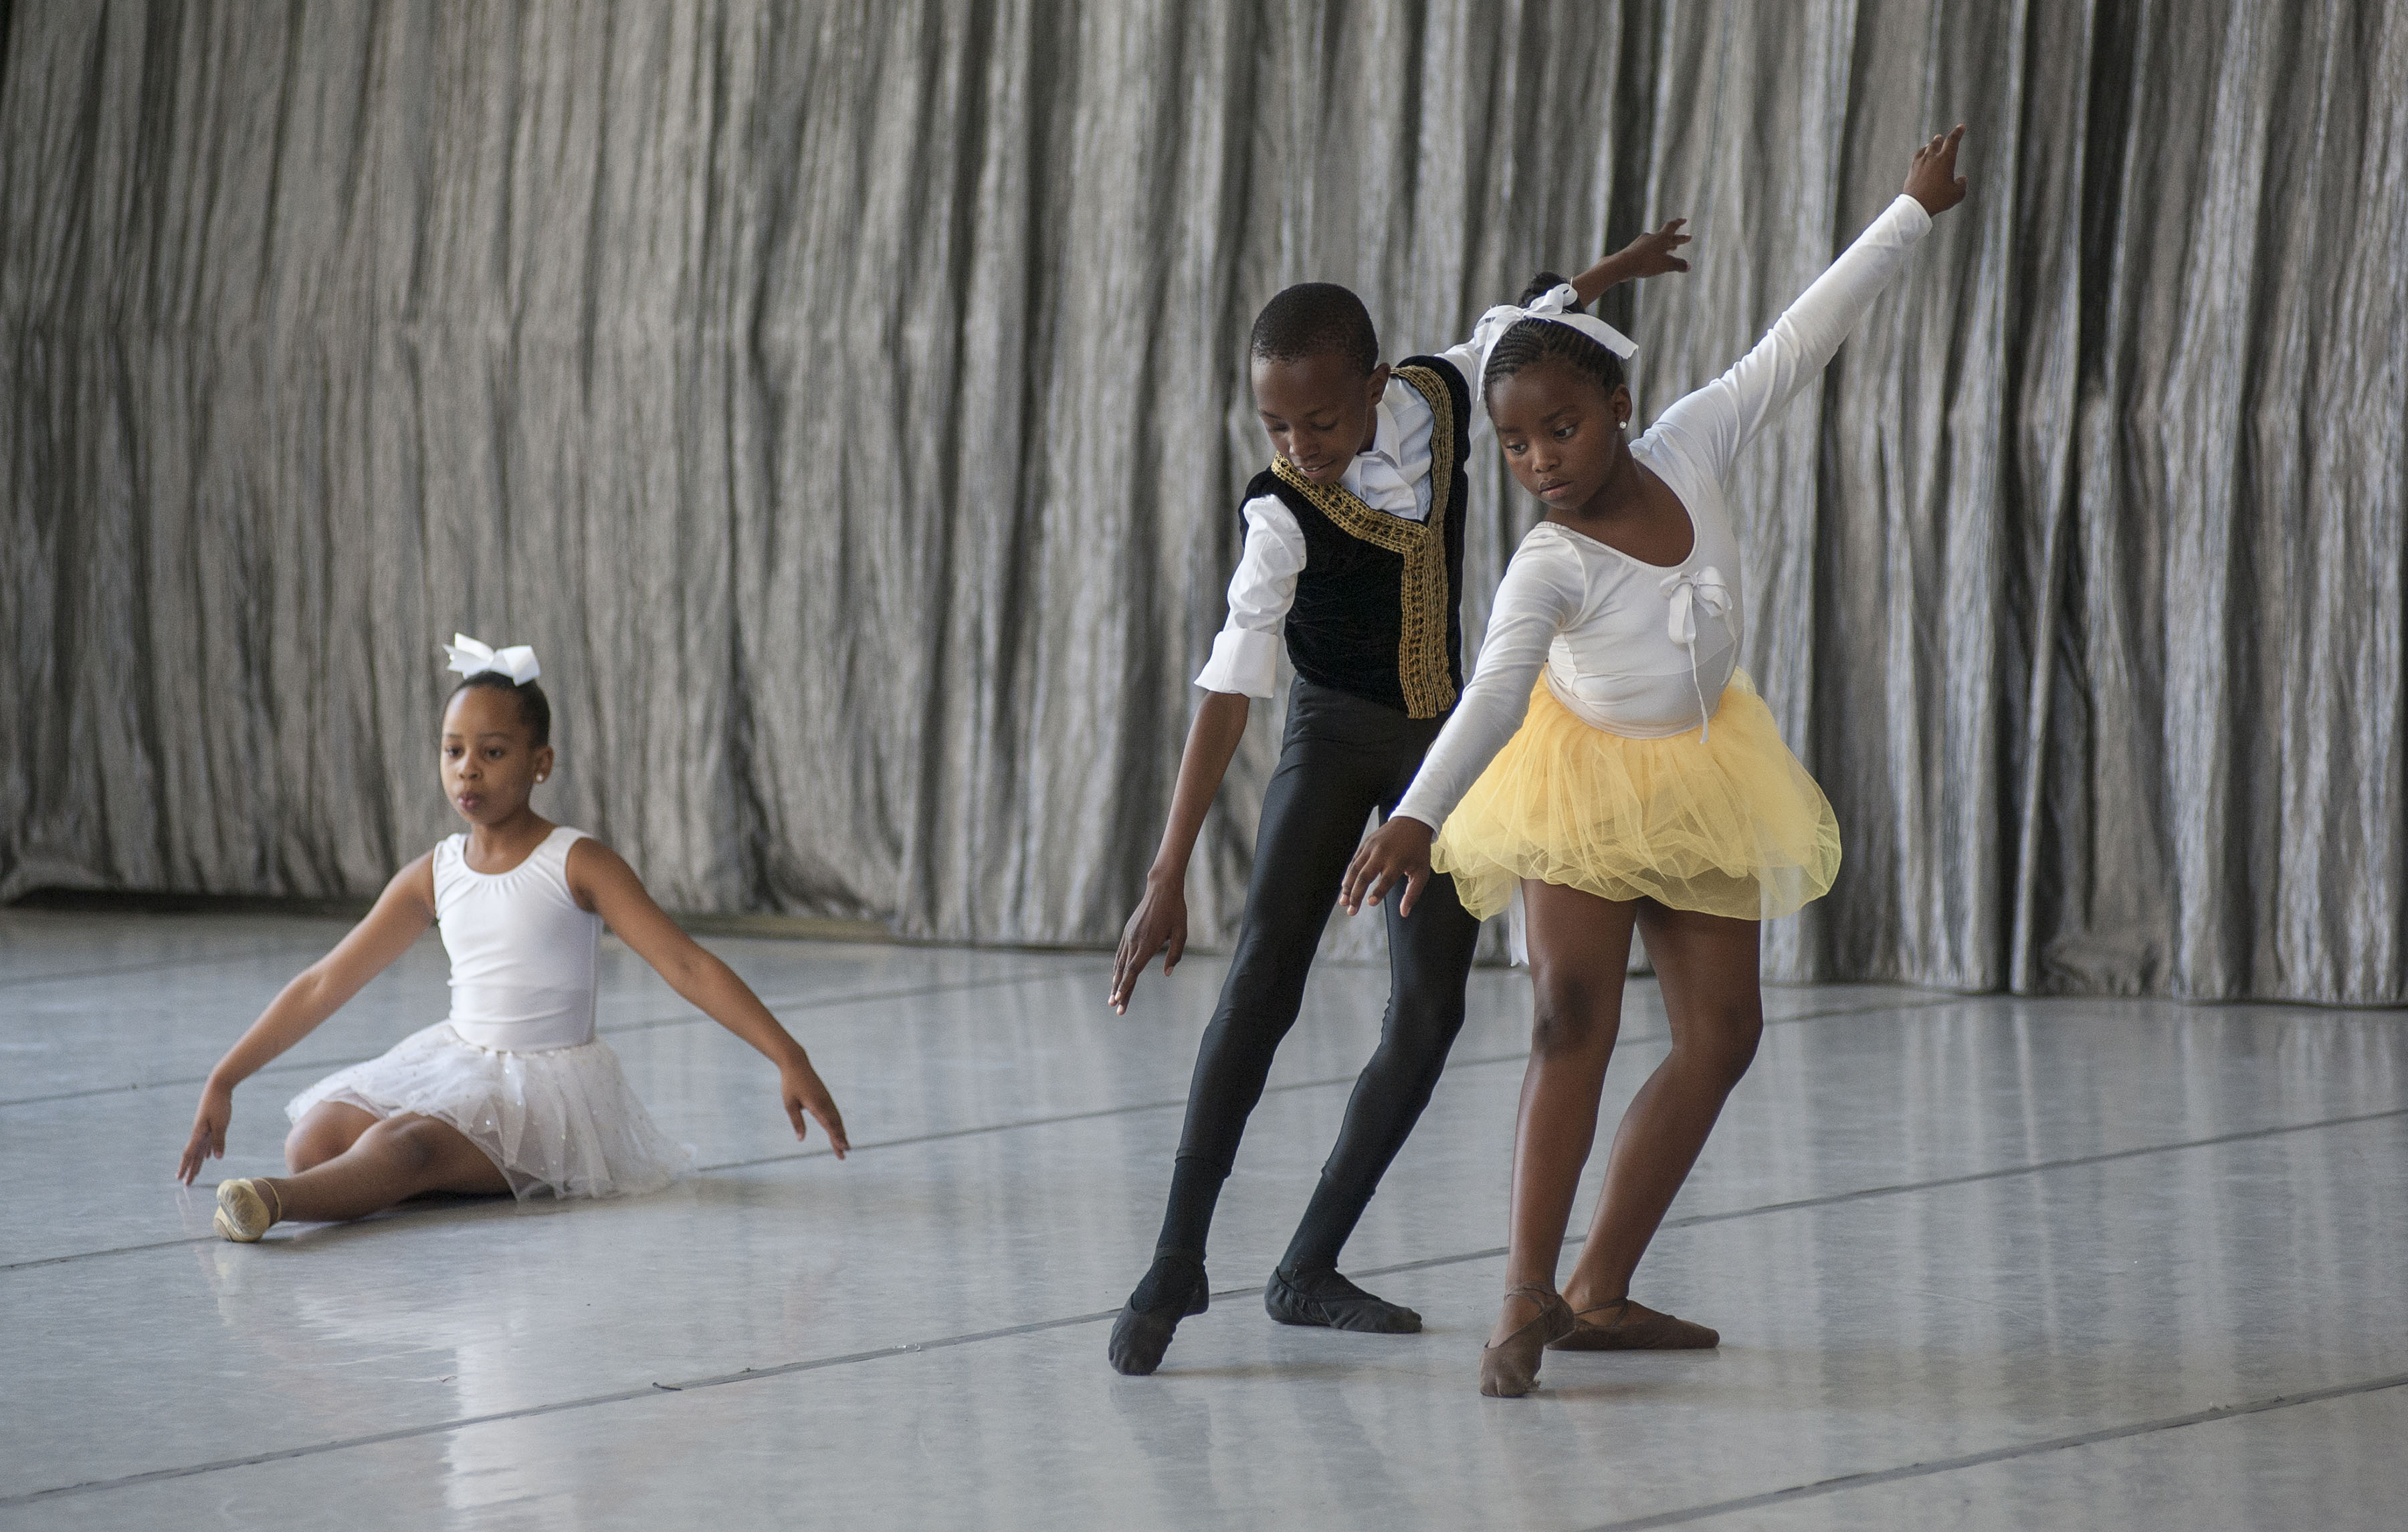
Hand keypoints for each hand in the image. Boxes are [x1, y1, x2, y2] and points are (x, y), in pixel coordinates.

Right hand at [178, 1082, 232, 1184]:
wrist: (219, 1086)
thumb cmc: (219, 1104)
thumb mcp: (220, 1124)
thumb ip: (218, 1141)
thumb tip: (216, 1159)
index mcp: (198, 1134)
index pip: (190, 1155)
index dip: (186, 1167)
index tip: (181, 1180)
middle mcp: (198, 1133)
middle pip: (193, 1155)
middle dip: (190, 1169)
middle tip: (186, 1183)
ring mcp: (203, 1128)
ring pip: (199, 1150)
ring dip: (197, 1162)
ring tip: (195, 1172)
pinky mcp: (210, 1124)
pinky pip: (206, 1142)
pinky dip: (206, 1150)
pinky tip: (208, 1156)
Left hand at [781, 1063, 848, 1158]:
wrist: (797, 1064)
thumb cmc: (791, 1084)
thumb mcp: (789, 1104)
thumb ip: (797, 1122)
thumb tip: (801, 1139)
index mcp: (816, 1105)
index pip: (828, 1124)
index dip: (836, 1137)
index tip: (842, 1147)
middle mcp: (825, 1103)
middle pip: (835, 1125)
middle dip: (840, 1140)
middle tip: (844, 1155)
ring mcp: (827, 1100)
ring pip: (837, 1120)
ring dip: (841, 1133)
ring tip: (844, 1147)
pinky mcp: (826, 1098)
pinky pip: (835, 1114)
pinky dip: (838, 1125)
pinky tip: (839, 1131)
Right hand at [1108, 870, 1187, 1013]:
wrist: (1162, 888)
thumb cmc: (1175, 911)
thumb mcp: (1181, 933)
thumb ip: (1175, 954)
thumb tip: (1167, 973)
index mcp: (1148, 944)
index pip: (1133, 971)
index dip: (1126, 988)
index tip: (1118, 1001)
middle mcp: (1135, 941)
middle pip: (1124, 972)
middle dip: (1119, 991)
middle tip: (1115, 1008)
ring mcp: (1129, 935)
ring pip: (1119, 963)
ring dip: (1116, 981)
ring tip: (1112, 997)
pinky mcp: (1128, 931)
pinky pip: (1120, 953)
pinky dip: (1117, 967)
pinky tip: (1116, 976)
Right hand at [1339, 817, 1435, 917]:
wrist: (1412, 821)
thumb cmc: (1418, 849)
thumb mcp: (1422, 871)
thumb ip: (1413, 893)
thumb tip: (1404, 913)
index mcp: (1398, 861)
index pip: (1385, 880)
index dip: (1377, 892)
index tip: (1370, 903)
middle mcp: (1382, 853)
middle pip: (1364, 876)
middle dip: (1356, 895)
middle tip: (1351, 911)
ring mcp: (1371, 847)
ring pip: (1355, 869)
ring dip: (1347, 887)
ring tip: (1343, 901)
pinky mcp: (1366, 843)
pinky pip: (1354, 861)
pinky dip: (1348, 874)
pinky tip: (1345, 886)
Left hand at [1615, 217, 1690, 277]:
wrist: (1623, 264)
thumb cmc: (1647, 262)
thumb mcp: (1666, 265)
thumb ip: (1678, 265)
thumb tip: (1688, 267)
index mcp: (1661, 238)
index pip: (1672, 226)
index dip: (1679, 223)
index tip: (1684, 220)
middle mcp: (1652, 238)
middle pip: (1667, 236)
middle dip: (1678, 238)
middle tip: (1688, 238)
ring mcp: (1641, 243)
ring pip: (1657, 243)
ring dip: (1666, 245)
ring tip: (1672, 248)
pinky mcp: (1633, 251)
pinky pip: (1647, 250)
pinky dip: (1654, 253)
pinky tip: (1653, 258)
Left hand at [1904, 125, 1967, 214]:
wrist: (1915, 205)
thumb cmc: (1938, 199)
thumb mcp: (1957, 194)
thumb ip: (1962, 184)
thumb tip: (1962, 179)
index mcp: (1946, 159)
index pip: (1952, 141)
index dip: (1958, 132)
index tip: (1961, 126)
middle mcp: (1932, 157)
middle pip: (1937, 142)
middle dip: (1942, 138)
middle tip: (1943, 137)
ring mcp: (1920, 162)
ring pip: (1927, 147)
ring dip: (1932, 144)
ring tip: (1934, 142)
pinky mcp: (1912, 168)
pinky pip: (1918, 155)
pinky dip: (1922, 152)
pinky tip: (1922, 153)